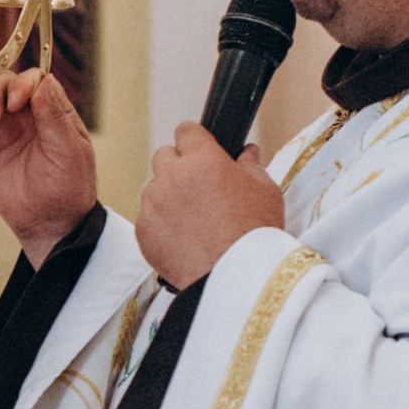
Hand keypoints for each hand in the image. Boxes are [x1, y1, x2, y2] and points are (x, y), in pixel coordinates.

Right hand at [0, 68, 97, 266]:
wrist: (47, 223)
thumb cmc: (67, 187)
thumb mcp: (68, 151)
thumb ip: (54, 116)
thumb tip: (43, 82)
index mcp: (51, 109)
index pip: (33, 80)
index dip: (20, 84)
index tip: (15, 103)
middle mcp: (25, 113)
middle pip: (1, 85)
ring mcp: (2, 128)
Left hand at [135, 123, 284, 288]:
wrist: (234, 278)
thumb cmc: (254, 232)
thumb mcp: (265, 190)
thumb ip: (251, 165)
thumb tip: (247, 151)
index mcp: (202, 160)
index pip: (186, 131)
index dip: (195, 140)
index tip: (199, 149)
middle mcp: (172, 177)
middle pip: (164, 156)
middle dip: (179, 166)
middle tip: (199, 186)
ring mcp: (153, 204)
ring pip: (154, 188)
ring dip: (168, 196)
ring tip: (194, 218)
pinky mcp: (143, 230)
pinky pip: (148, 218)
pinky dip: (161, 224)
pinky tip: (184, 238)